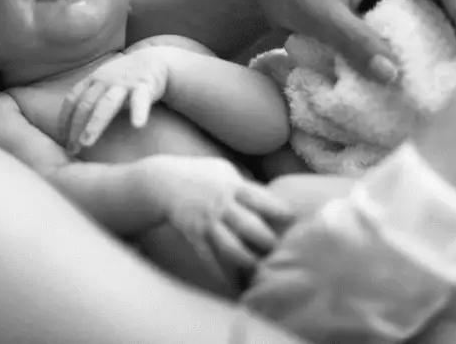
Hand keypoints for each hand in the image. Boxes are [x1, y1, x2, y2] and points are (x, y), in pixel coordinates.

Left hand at [62, 48, 170, 155]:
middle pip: (85, 105)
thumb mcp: (102, 82)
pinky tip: (137, 125)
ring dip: (94, 124)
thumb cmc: (123, 78)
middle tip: (71, 150)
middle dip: (75, 128)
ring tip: (86, 142)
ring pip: (106, 104)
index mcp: (93, 80)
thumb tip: (70, 126)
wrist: (153, 59)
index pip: (72, 99)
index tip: (61, 139)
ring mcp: (124, 83)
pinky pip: (140, 100)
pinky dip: (139, 112)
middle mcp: (105, 81)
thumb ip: (89, 98)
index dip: (64, 119)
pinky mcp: (144, 86)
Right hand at [143, 156, 295, 275]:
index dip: (278, 209)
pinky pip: (209, 258)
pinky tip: (234, 284)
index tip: (292, 219)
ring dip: (246, 260)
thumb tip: (275, 202)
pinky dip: (222, 274)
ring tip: (256, 267)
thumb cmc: (201, 174)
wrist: (164, 180)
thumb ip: (247, 186)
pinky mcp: (194, 235)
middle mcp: (220, 204)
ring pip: (230, 246)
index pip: (259, 198)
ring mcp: (206, 221)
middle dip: (266, 240)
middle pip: (248, 225)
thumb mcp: (225, 171)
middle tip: (277, 250)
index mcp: (232, 186)